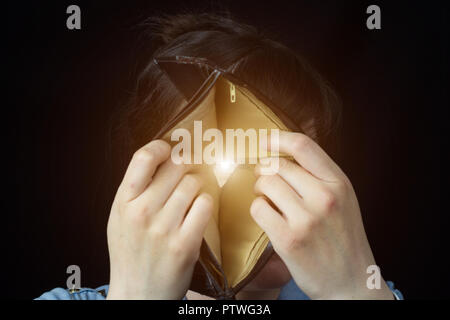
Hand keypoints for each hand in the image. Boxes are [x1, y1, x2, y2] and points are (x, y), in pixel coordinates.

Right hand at [106, 140, 212, 299]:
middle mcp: (141, 212)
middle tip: (189, 172)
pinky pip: (205, 204)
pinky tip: (198, 210)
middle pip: (176, 166)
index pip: (144, 157)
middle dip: (187, 165)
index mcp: (123, 202)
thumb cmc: (130, 251)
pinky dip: (205, 203)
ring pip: (193, 183)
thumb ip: (136, 188)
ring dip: (198, 185)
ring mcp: (163, 228)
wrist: (138, 292)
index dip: (163, 147)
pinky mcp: (185, 244)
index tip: (171, 150)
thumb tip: (163, 156)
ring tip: (191, 195)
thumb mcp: (120, 217)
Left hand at [250, 131, 393, 298]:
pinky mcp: (288, 238)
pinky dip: (259, 210)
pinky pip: (258, 208)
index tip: (265, 140)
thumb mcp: (343, 199)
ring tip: (269, 200)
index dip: (278, 138)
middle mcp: (324, 197)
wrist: (351, 282)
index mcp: (339, 183)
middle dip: (264, 170)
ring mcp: (306, 219)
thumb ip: (319, 176)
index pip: (303, 146)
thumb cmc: (343, 238)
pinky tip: (269, 217)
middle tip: (265, 180)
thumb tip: (284, 154)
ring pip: (264, 184)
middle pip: (277, 165)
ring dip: (260, 190)